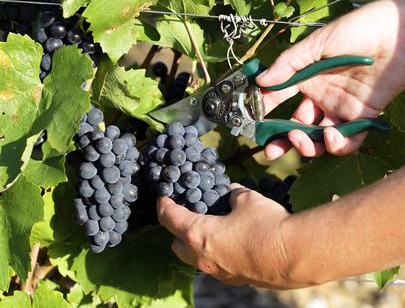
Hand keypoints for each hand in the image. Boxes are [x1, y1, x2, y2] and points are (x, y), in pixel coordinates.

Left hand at [157, 184, 291, 287]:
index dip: (163, 204)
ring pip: (195, 258)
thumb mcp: (246, 199)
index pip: (169, 218)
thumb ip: (233, 194)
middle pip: (176, 244)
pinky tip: (233, 240)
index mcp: (198, 235)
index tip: (164, 196)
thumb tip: (231, 193)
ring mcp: (218, 273)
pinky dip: (216, 252)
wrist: (295, 255)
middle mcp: (203, 258)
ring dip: (197, 243)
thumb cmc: (265, 224)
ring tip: (212, 226)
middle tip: (189, 212)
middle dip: (178, 228)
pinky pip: (216, 265)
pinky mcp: (235, 280)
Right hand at [256, 0, 404, 159]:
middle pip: (297, 126)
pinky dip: (338, 145)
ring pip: (319, 138)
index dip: (264, 110)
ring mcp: (340, 109)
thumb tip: (260, 82)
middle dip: (282, 141)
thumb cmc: (358, 30)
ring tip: (300, 139)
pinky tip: (332, 137)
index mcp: (306, 78)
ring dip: (307, 145)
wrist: (399, 32)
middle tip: (271, 150)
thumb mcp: (317, 44)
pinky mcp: (363, 117)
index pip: (279, 99)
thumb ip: (288, 64)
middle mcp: (320, 97)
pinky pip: (348, 140)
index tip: (252, 120)